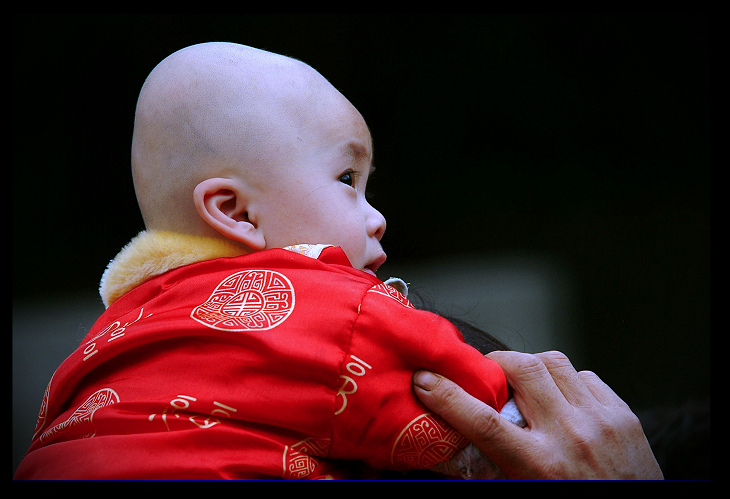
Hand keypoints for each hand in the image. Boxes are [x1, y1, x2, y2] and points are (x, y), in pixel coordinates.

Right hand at [413, 350, 662, 479]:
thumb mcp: (524, 494)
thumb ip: (494, 467)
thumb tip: (458, 437)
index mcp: (539, 466)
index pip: (483, 421)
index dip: (448, 396)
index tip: (425, 379)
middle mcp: (570, 437)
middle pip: (523, 370)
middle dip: (497, 362)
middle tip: (488, 373)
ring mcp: (601, 421)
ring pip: (554, 362)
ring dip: (532, 366)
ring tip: (524, 382)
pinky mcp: (624, 415)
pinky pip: (586, 377)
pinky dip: (567, 381)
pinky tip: (562, 399)